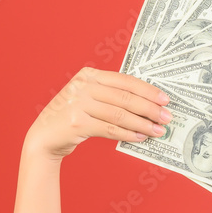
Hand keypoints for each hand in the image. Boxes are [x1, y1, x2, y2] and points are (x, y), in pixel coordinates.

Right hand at [26, 67, 171, 158]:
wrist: (44, 136)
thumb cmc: (73, 116)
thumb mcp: (88, 98)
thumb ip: (111, 96)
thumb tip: (148, 104)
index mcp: (88, 75)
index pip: (125, 81)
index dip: (148, 90)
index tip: (165, 99)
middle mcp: (82, 86)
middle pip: (125, 97)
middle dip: (150, 108)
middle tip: (166, 118)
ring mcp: (78, 103)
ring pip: (120, 114)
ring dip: (143, 124)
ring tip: (158, 131)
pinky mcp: (77, 123)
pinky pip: (110, 129)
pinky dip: (128, 134)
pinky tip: (140, 137)